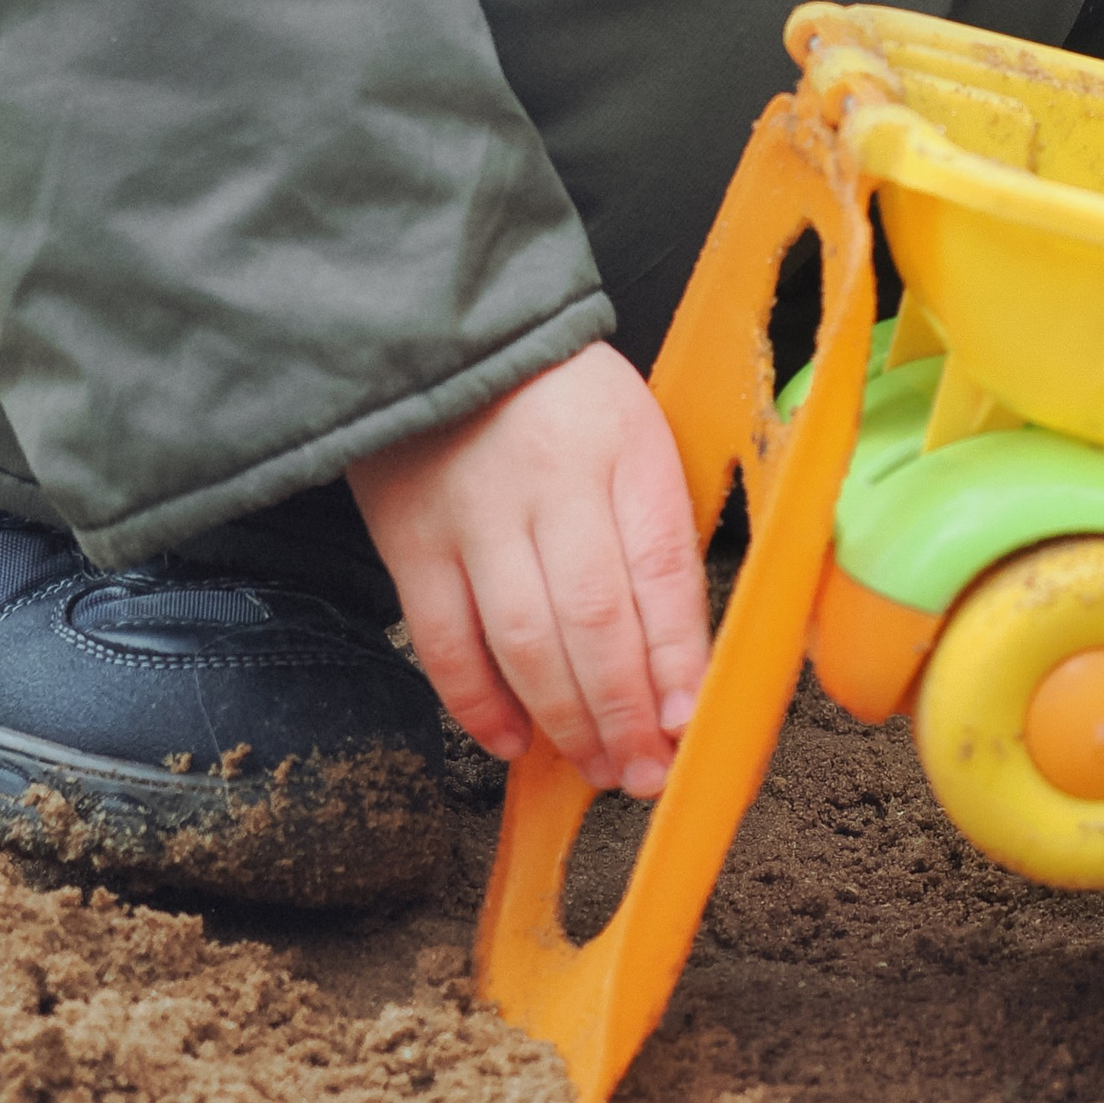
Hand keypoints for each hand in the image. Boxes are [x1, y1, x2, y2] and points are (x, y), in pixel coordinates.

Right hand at [348, 342, 710, 800]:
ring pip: (527, 642)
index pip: (664, 569)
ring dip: (566, 722)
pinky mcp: (412, 540)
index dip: (678, 659)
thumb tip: (679, 645)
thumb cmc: (559, 391)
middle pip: (597, 620)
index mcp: (626, 448)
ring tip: (596, 768)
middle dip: (626, 713)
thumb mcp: (634, 429)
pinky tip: (512, 741)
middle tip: (645, 772)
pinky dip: (479, 704)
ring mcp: (478, 515)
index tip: (690, 723)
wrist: (446, 330)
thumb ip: (653, 523)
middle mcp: (555, 484)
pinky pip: (446, 642)